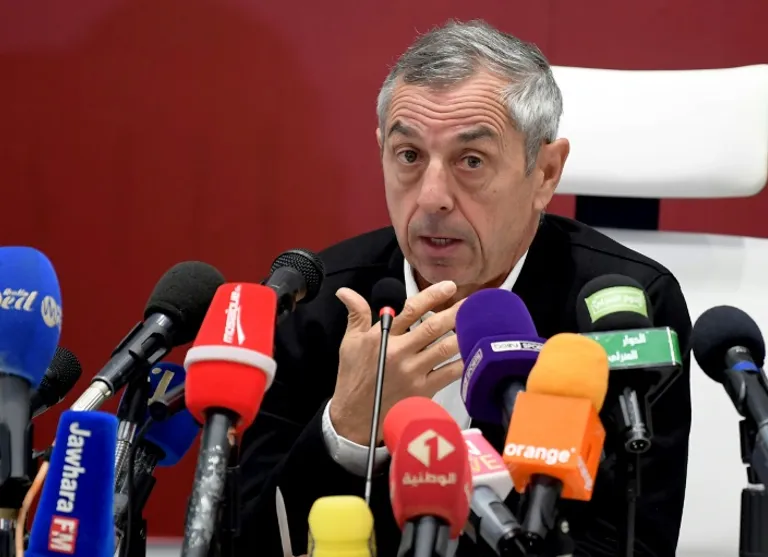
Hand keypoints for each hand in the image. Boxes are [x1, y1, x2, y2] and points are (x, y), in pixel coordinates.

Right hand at [329, 280, 463, 444]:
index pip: (411, 310)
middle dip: (455, 312)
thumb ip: (356, 314)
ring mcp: (413, 372)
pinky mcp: (422, 390)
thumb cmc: (354, 377)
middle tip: (473, 302)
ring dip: (463, 334)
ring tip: (478, 323)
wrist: (355, 416)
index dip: (432, 296)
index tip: (449, 286)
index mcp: (383, 338)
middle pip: (433, 327)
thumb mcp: (350, 343)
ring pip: (445, 348)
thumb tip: (345, 291)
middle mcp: (400, 352)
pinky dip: (463, 362)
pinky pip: (449, 373)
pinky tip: (474, 352)